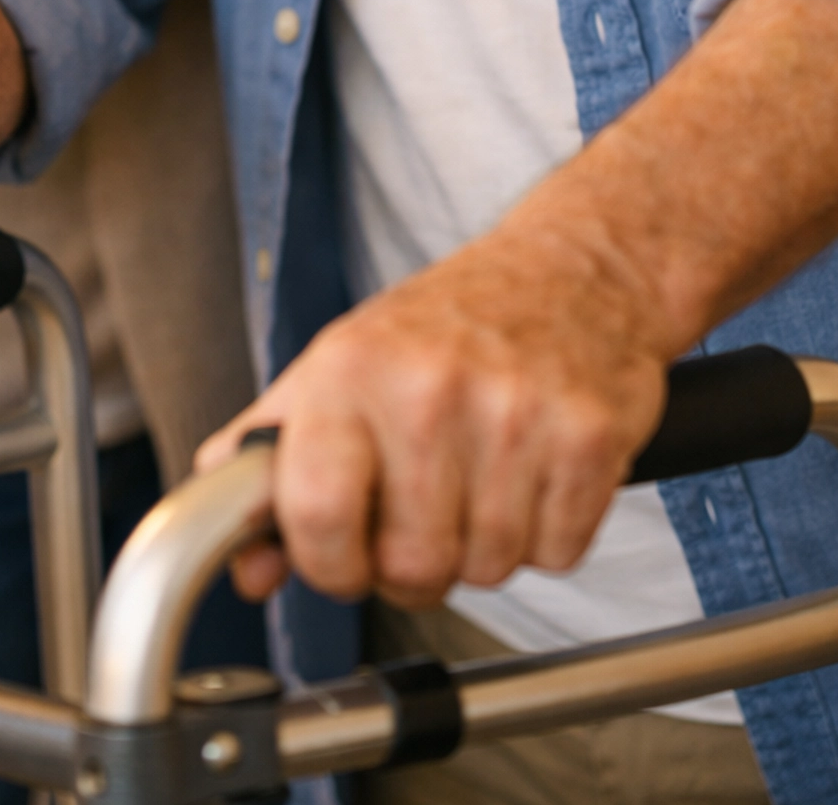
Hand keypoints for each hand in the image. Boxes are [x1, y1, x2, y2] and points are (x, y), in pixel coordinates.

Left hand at [197, 214, 668, 608]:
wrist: (572, 267)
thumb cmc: (447, 326)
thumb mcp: (337, 368)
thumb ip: (273, 467)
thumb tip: (249, 569)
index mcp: (350, 366)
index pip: (315, 515)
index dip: (328, 563)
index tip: (343, 550)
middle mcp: (429, 385)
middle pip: (412, 566)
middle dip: (416, 562)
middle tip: (426, 505)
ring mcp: (515, 411)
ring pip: (488, 570)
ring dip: (485, 545)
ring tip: (484, 474)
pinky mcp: (589, 438)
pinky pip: (557, 555)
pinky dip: (547, 533)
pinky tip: (536, 470)